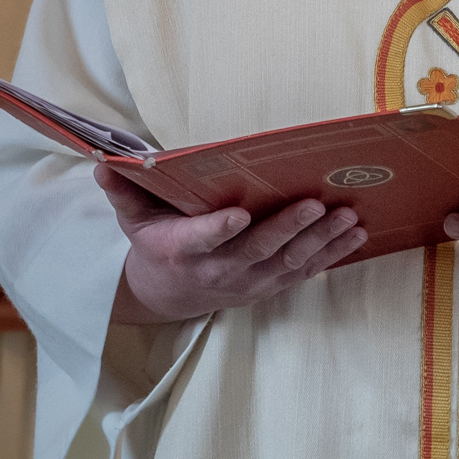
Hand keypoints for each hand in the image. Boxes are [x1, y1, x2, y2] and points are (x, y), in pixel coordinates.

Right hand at [96, 163, 367, 323]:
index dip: (220, 230)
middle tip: (317, 203)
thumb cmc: (156, 243)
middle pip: (257, 251)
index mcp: (183, 251)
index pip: (203, 241)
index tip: (239, 214)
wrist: (169, 295)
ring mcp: (249, 283)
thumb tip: (102, 163)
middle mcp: (220, 272)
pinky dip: (333, 255)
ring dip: (321, 241)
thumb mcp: (133, 219)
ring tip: (348, 217)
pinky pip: (304, 273)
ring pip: (288, 264)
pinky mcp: (270, 286)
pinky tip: (357, 234)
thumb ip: (123, 191)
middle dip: (288, 228)